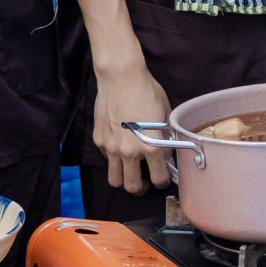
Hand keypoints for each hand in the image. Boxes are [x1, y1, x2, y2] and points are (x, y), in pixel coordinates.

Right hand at [90, 50, 172, 196]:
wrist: (121, 78)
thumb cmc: (146, 91)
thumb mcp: (166, 114)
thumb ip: (166, 137)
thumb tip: (167, 150)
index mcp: (150, 147)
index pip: (159, 178)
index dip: (163, 181)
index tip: (162, 179)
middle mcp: (129, 151)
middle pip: (132, 187)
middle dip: (141, 188)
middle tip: (145, 183)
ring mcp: (111, 147)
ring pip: (115, 180)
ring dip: (123, 180)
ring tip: (130, 174)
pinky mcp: (99, 140)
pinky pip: (106, 158)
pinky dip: (113, 159)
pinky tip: (120, 147)